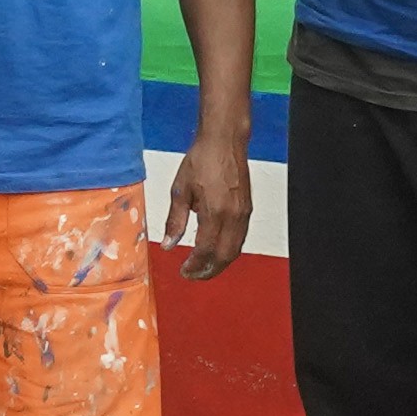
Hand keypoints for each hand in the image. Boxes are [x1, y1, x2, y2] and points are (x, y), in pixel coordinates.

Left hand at [162, 130, 250, 280]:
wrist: (224, 140)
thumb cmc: (202, 159)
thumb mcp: (180, 190)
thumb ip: (175, 221)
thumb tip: (168, 245)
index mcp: (214, 212)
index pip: (205, 250)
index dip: (194, 266)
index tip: (183, 270)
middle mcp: (233, 216)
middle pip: (224, 257)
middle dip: (208, 271)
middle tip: (193, 275)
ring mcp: (243, 213)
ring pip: (235, 250)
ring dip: (219, 263)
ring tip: (203, 267)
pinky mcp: (248, 209)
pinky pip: (240, 238)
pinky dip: (228, 250)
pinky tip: (216, 250)